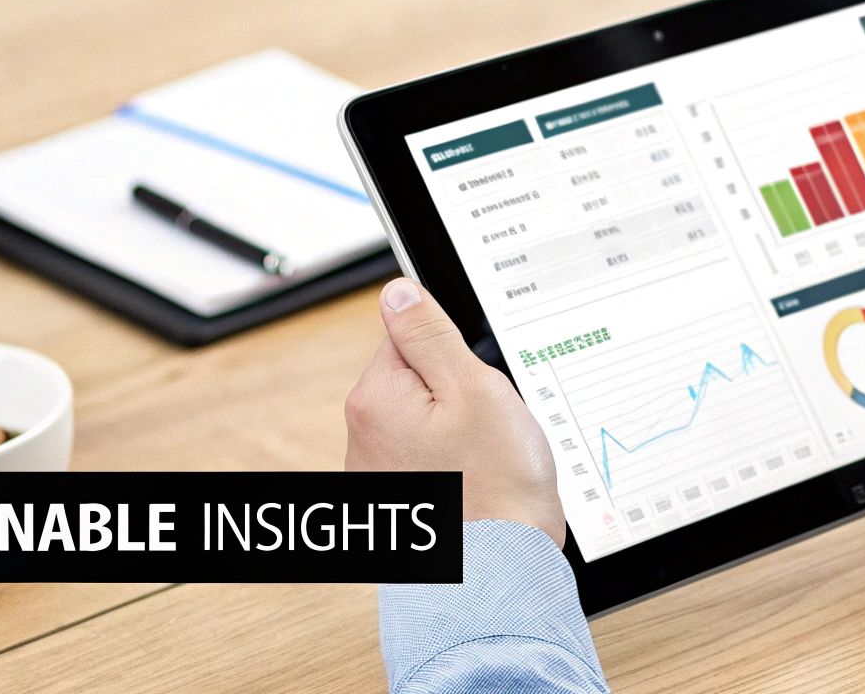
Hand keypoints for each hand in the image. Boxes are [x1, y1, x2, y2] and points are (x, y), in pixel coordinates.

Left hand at [345, 277, 565, 545]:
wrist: (502, 571)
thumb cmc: (495, 485)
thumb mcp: (473, 386)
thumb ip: (430, 333)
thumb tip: (397, 293)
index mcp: (375, 400)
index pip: (408, 336)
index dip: (453, 354)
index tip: (474, 383)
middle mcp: (362, 437)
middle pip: (416, 380)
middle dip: (455, 393)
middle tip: (485, 423)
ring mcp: (376, 474)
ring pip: (425, 422)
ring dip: (456, 431)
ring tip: (484, 459)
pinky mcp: (396, 502)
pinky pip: (427, 460)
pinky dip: (453, 466)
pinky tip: (476, 482)